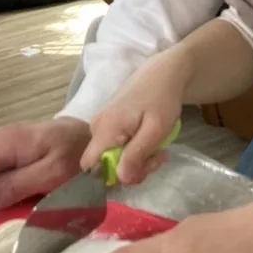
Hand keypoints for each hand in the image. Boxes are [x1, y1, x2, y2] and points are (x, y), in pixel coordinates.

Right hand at [80, 49, 189, 184]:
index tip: (137, 170)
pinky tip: (150, 143)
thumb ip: (136, 155)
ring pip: (112, 157)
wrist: (163, 73)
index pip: (89, 165)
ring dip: (137, 161)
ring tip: (159, 150)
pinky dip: (134, 151)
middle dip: (133, 168)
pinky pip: (115, 147)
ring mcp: (100, 125)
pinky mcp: (107, 124)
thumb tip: (120, 179)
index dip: (111, 175)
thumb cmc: (162, 98)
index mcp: (105, 129)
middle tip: (158, 158)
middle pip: (104, 164)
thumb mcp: (155, 130)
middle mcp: (96, 128)